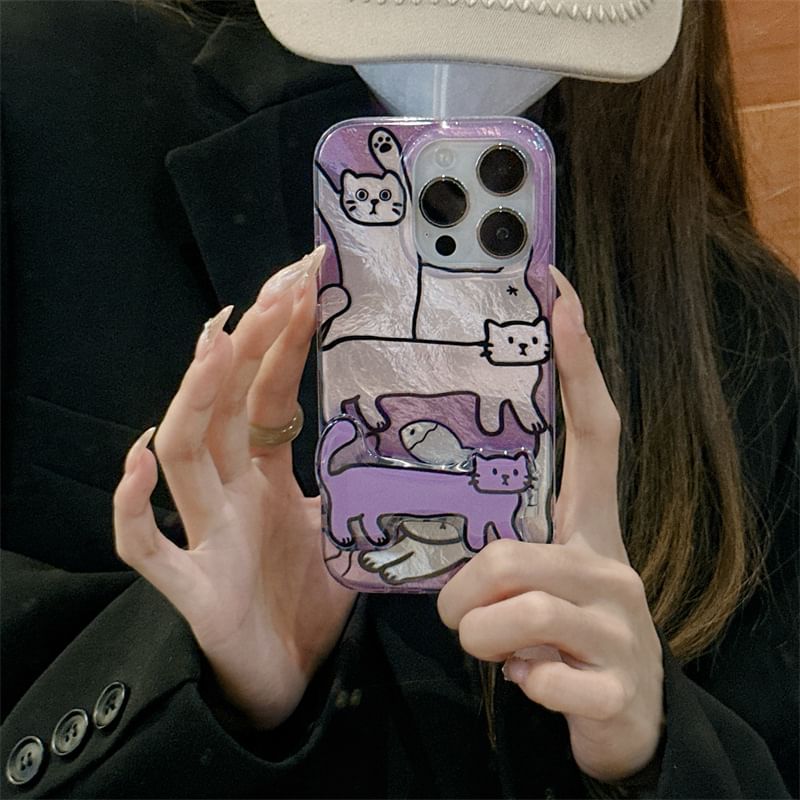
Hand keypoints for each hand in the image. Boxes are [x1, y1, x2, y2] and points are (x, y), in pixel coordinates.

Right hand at [113, 247, 355, 729]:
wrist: (292, 678)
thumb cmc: (308, 601)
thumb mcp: (340, 527)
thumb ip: (349, 482)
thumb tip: (388, 438)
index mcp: (264, 477)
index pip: (267, 394)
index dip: (281, 342)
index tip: (302, 285)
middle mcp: (230, 495)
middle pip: (225, 407)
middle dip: (247, 345)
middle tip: (278, 287)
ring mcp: (206, 536)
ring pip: (184, 456)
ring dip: (197, 397)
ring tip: (219, 339)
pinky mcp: (192, 588)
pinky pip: (146, 545)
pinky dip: (135, 503)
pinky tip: (144, 457)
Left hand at [437, 267, 663, 782]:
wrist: (621, 720)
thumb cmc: (562, 629)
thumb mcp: (536, 574)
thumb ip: (505, 542)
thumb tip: (459, 537)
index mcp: (590, 524)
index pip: (592, 429)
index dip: (576, 363)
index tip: (556, 293)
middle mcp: (611, 562)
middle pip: (515, 552)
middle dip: (468, 586)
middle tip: (453, 611)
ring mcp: (620, 625)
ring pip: (516, 611)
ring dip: (481, 637)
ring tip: (491, 650)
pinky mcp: (616, 685)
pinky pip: (538, 676)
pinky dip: (520, 684)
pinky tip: (534, 683)